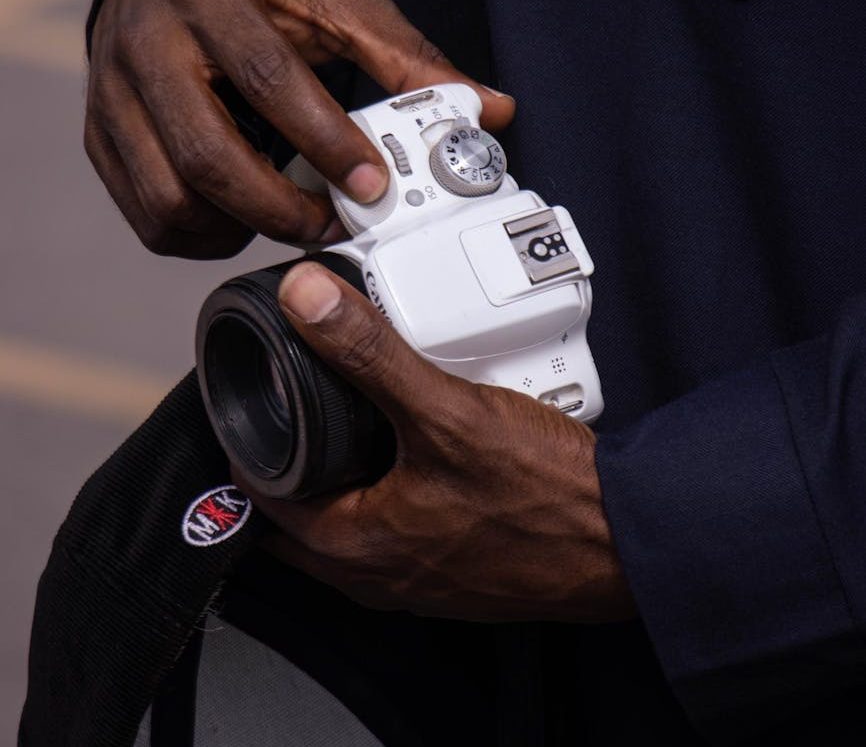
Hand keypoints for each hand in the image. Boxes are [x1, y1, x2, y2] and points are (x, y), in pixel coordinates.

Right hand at [86, 0, 513, 257]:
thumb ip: (409, 55)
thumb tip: (493, 110)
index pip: (267, 76)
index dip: (325, 140)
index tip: (373, 186)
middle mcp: (145, 40)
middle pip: (207, 153)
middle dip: (280, 208)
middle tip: (333, 227)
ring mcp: (112, 92)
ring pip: (170, 195)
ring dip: (240, 228)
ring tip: (291, 221)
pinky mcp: (99, 133)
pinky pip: (147, 213)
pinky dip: (202, 236)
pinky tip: (243, 221)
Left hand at [234, 261, 635, 622]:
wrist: (627, 540)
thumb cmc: (545, 495)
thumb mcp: (446, 410)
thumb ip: (370, 352)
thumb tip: (307, 301)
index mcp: (354, 547)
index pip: (258, 494)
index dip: (246, 437)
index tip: (247, 395)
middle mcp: (377, 573)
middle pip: (300, 508)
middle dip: (289, 455)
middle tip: (291, 400)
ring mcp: (418, 574)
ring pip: (349, 516)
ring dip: (338, 471)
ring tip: (343, 417)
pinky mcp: (454, 564)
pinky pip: (396, 522)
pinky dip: (386, 486)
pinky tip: (411, 450)